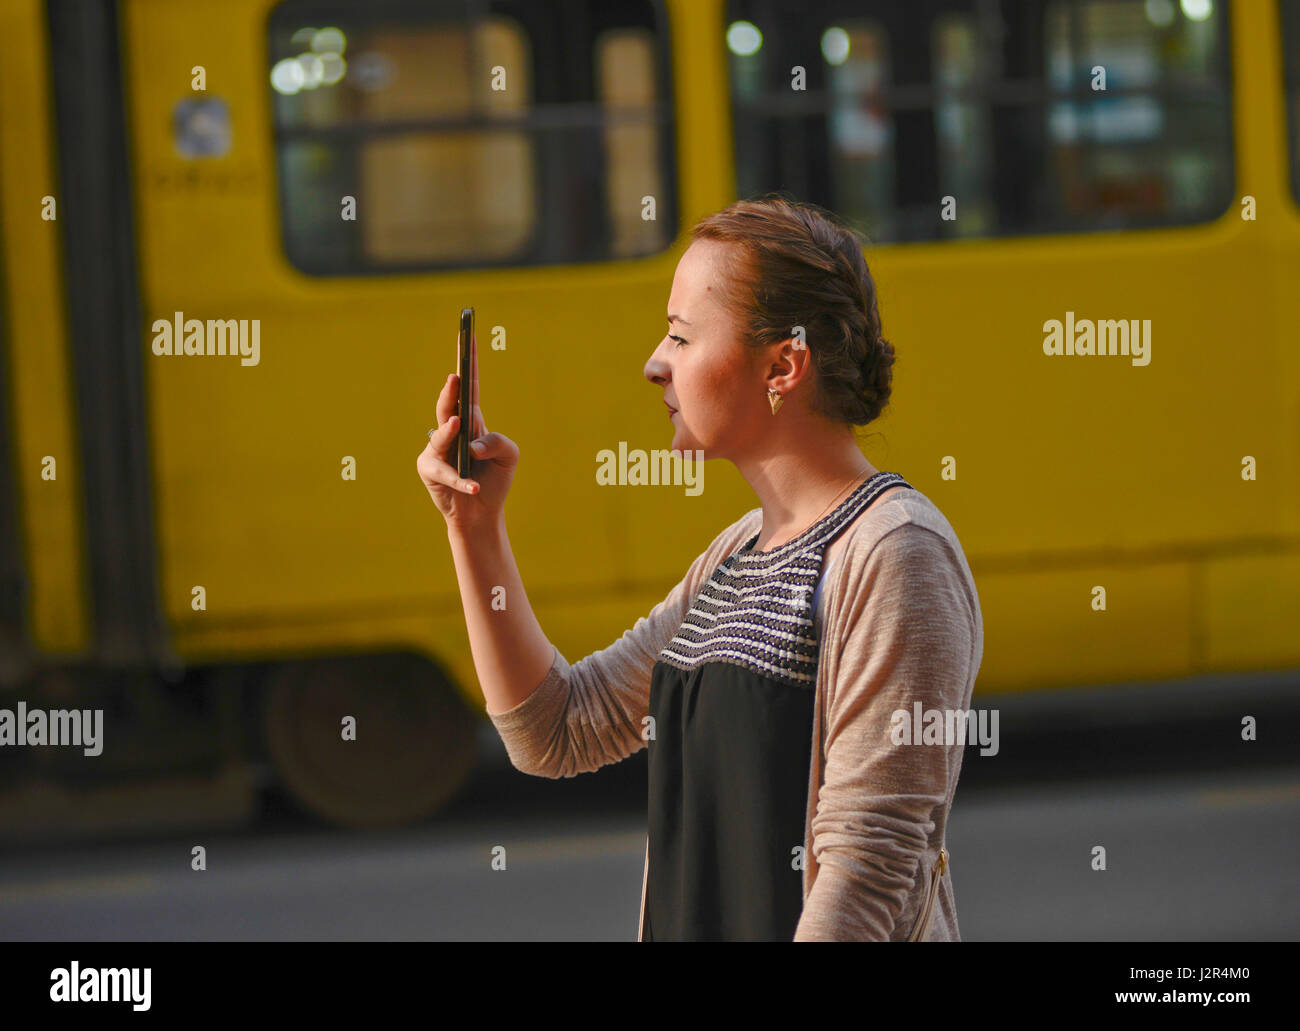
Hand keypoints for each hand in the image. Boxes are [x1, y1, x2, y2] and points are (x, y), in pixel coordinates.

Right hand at [418, 371, 517, 533]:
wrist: (482, 513)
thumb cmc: (493, 479)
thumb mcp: (510, 457)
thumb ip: (499, 443)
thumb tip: (474, 445)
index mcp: (472, 420)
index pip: (470, 386)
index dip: (469, 361)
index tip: (468, 333)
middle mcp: (451, 429)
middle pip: (449, 404)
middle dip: (451, 389)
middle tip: (455, 375)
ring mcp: (437, 448)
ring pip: (443, 435)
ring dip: (451, 431)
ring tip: (460, 423)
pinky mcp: (429, 470)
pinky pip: (445, 473)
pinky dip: (462, 480)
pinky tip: (474, 486)